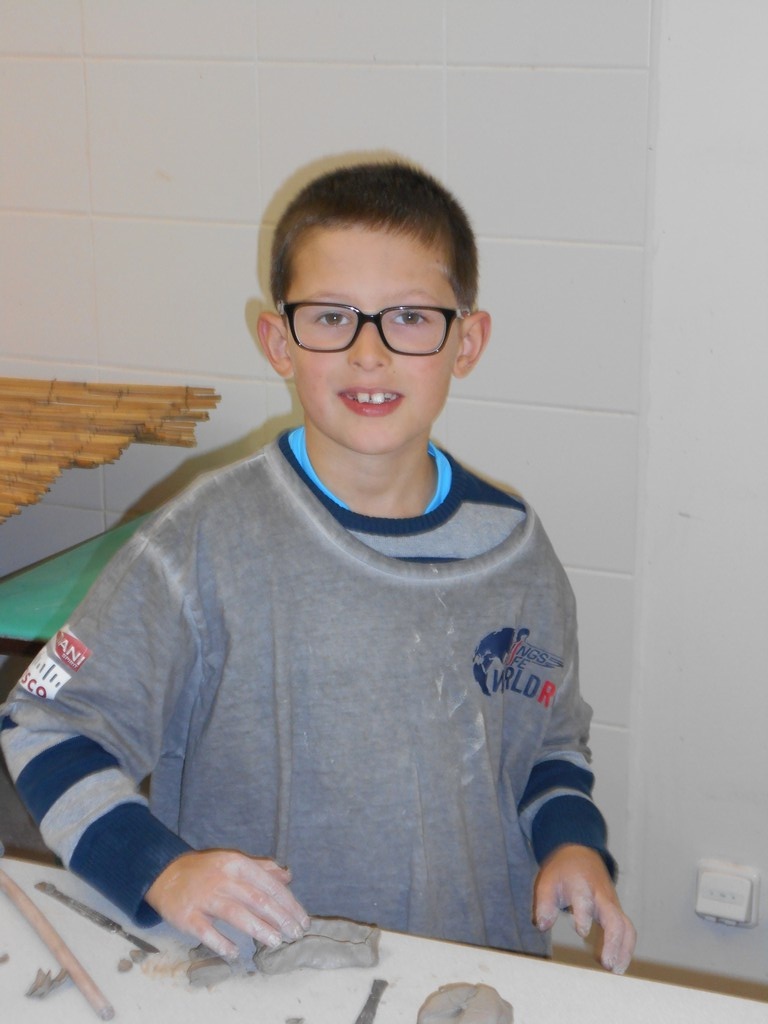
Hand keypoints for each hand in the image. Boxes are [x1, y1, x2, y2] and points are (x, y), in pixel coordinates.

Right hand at [145, 849, 309, 958]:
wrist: (164, 874)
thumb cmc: (206, 871)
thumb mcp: (233, 862)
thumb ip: (261, 868)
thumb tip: (288, 875)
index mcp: (236, 864)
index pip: (269, 885)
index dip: (288, 903)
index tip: (302, 919)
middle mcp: (222, 879)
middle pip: (257, 900)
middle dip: (280, 918)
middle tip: (296, 934)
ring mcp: (204, 897)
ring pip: (236, 914)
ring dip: (259, 929)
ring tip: (276, 942)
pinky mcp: (187, 916)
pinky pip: (206, 932)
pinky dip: (221, 943)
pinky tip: (234, 954)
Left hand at [533, 844, 635, 973]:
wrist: (581, 854)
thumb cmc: (563, 871)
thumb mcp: (547, 880)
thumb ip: (543, 903)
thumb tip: (542, 926)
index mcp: (581, 885)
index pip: (585, 900)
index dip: (584, 915)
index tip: (581, 932)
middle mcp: (601, 896)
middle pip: (615, 918)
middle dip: (613, 941)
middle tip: (606, 964)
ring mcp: (612, 904)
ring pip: (626, 926)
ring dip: (624, 949)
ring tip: (615, 970)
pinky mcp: (617, 912)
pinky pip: (627, 930)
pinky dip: (626, 948)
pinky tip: (617, 966)